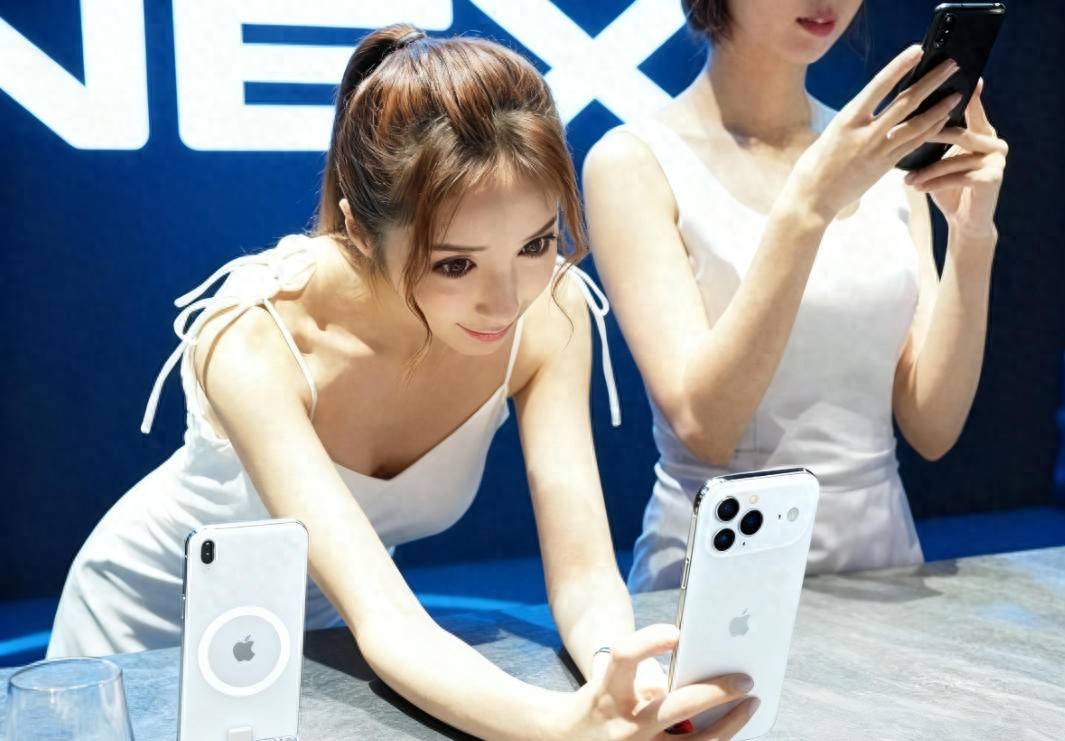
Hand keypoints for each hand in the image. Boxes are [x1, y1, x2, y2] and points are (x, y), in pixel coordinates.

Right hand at [560, 624, 755, 739]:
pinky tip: (732, 726)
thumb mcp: (614, 680)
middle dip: (715, 692)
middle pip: (676, 707)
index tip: (676, 633)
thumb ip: (650, 676)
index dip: (648, 642)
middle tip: (745, 679)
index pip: (623, 658)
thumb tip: (705, 674)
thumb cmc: (601, 700)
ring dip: (729, 723)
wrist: (569, 739)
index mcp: (608, 692)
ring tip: (749, 705)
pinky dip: (716, 737)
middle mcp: (623, 724)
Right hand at [788, 45, 961, 222]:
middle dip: (931, 81)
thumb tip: (872, 109)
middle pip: (905, 102)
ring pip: (916, 125)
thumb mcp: (831, 133)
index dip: (899, 67)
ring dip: (938, 108)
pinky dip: (929, 131)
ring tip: (956, 94)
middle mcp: (865, 133)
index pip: (878, 86)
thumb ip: (854, 121)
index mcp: (847, 120)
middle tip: (951, 65)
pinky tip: (942, 122)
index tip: (917, 50)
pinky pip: (912, 146)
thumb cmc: (814, 165)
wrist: (812, 199)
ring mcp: (877, 151)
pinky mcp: (884, 167)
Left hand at [904, 78, 1006, 240]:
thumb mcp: (940, 160)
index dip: (962, 93)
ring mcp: (996, 160)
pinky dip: (933, 183)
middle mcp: (994, 141)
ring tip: (905, 178)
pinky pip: (956, 177)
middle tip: (893, 135)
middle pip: (958, 133)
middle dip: (926, 136)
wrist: (966, 221)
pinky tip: (915, 187)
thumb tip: (903, 116)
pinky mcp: (992, 179)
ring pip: (954, 158)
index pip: (970, 108)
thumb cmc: (948, 187)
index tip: (948, 77)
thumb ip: (934, 138)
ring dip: (926, 169)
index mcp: (983, 131)